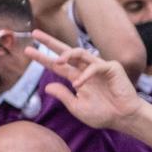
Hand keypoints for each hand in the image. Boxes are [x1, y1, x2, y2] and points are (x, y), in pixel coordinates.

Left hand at [27, 31, 143, 130]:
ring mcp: (99, 67)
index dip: (43, 58)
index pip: (57, 65)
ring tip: (57, 61)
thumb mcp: (77, 107)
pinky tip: (78, 85)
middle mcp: (85, 69)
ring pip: (80, 52)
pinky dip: (86, 75)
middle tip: (35, 33)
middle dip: (50, 42)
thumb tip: (47, 87)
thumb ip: (63, 96)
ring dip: (67, 55)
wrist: (123, 118)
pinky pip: (95, 66)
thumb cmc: (102, 114)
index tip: (27, 50)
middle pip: (65, 51)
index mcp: (77, 78)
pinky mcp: (112, 68)